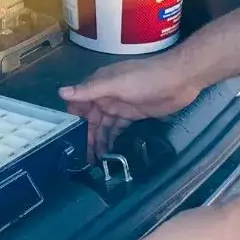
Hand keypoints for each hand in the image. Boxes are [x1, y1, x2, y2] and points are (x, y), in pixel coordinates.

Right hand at [59, 50, 199, 159]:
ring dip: (98, 141)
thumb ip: (89, 90)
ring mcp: (120, 106)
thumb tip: (60, 92)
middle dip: (85, 136)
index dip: (72, 120)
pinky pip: (117, 128)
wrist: (179, 80)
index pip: (78, 103)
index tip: (66, 139)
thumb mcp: (115, 84)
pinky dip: (112, 139)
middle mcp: (106, 95)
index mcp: (99, 85)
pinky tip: (108, 152)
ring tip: (94, 161)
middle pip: (90, 119)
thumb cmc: (144, 79)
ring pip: (104, 126)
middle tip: (82, 158)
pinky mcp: (133, 115)